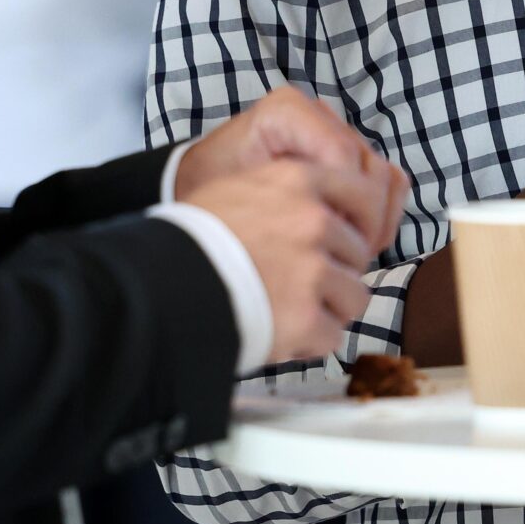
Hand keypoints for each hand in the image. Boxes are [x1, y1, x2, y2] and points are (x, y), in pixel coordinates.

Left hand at [178, 86, 407, 253]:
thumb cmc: (214, 191)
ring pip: (384, 178)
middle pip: (368, 168)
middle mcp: (319, 113)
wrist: (207, 183)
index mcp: (288, 111)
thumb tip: (330, 227)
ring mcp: (340, 133)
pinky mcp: (351, 154)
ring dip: (375, 221)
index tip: (327, 245)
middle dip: (363, 219)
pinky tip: (359, 241)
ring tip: (351, 254)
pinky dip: (381, 214)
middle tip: (343, 259)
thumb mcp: (232, 196)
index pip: (341, 154)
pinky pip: (387, 181)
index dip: (343, 205)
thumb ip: (277, 202)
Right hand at [189, 162, 390, 361]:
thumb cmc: (191, 239)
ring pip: (354, 296)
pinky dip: (309, 342)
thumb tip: (323, 203)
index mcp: (299, 181)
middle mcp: (313, 221)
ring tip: (290, 312)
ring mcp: (312, 270)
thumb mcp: (237, 188)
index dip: (360, 224)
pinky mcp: (305, 317)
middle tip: (300, 284)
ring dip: (329, 309)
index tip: (347, 242)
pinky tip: (280, 334)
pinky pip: (332, 335)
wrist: (159, 285)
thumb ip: (286, 189)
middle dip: (337, 272)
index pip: (366, 195)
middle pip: (358, 253)